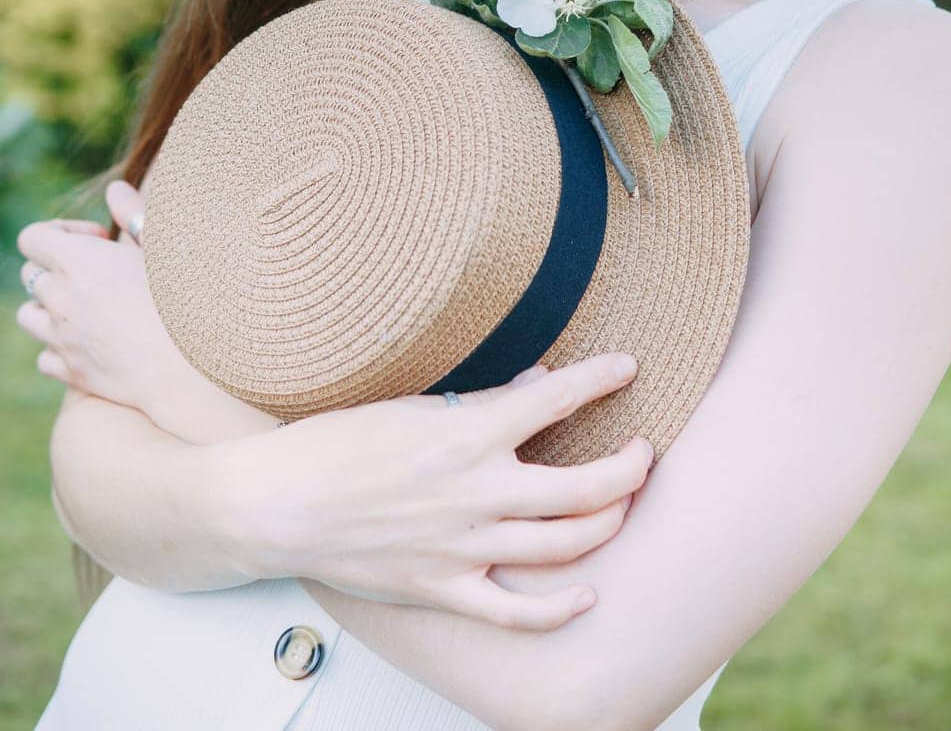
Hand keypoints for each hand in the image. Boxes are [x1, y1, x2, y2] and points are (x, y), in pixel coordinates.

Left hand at [15, 182, 272, 443]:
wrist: (197, 363)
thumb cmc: (190, 296)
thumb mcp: (167, 244)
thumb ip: (134, 213)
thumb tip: (114, 189)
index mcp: (79, 261)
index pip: (33, 237)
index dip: (62, 231)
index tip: (100, 239)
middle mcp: (61, 300)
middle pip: (30, 274)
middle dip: (58, 268)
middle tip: (102, 273)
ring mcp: (62, 339)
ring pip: (29, 316)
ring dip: (51, 307)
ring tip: (91, 306)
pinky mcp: (72, 373)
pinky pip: (45, 357)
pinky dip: (61, 348)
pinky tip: (95, 342)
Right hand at [230, 351, 653, 630]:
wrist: (277, 505)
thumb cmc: (336, 444)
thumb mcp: (410, 404)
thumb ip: (479, 400)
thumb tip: (535, 383)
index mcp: (466, 434)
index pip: (555, 398)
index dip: (601, 378)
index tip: (628, 367)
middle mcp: (475, 492)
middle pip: (582, 487)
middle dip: (628, 468)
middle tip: (644, 453)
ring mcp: (462, 548)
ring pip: (562, 545)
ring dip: (607, 523)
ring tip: (622, 505)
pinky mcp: (442, 590)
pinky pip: (515, 613)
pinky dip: (559, 609)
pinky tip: (587, 595)